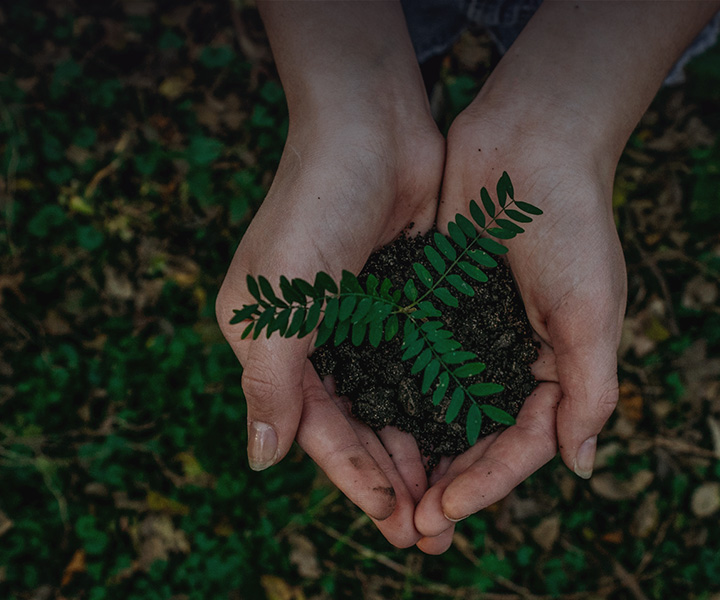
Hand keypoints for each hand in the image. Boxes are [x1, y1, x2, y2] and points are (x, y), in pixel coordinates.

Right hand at [216, 107, 444, 546]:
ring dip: (418, 451)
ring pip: (392, 404)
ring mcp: (363, 322)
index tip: (393, 518)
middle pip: (356, 426)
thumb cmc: (314, 207)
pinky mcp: (404, 302)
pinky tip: (464, 437)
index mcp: (274, 343)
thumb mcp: (277, 301)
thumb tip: (261, 460)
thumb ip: (269, 382)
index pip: (315, 427)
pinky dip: (438, 404)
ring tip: (451, 501)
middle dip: (391, 478)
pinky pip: (421, 367)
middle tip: (430, 532)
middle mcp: (316, 339)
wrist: (370, 128)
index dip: (353, 476)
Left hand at [413, 105, 626, 552]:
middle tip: (408, 524)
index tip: (443, 513)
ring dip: (415, 447)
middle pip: (474, 435)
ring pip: (438, 405)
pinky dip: (394, 392)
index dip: (485, 483)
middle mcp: (509, 355)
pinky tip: (368, 421)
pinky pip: (413, 358)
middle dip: (444, 479)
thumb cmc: (571, 223)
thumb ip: (589, 389)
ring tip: (383, 489)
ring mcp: (469, 330)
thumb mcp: (592, 310)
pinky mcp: (435, 302)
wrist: (528, 143)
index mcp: (555, 367)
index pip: (519, 443)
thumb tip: (580, 467)